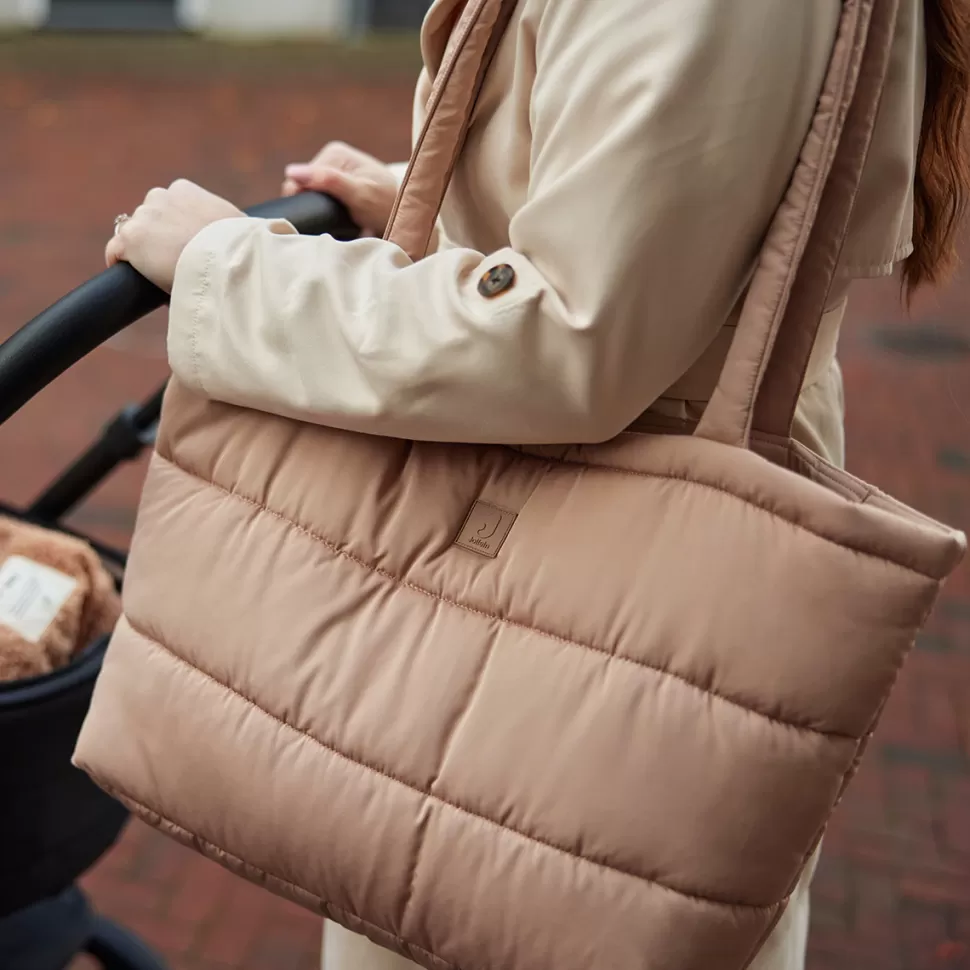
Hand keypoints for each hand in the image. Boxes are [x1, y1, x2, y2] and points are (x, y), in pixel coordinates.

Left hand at [105, 179, 244, 292]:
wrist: (225, 261)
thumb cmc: (239, 247)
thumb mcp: (237, 224)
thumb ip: (226, 221)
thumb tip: (239, 232)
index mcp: (184, 190)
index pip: (169, 205)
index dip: (175, 226)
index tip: (183, 244)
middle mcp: (159, 197)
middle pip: (149, 217)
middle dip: (158, 236)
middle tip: (172, 261)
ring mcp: (143, 217)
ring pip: (134, 234)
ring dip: (142, 249)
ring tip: (157, 272)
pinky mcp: (130, 239)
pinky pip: (115, 250)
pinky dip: (119, 261)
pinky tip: (127, 274)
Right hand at [283, 142, 399, 237]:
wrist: (407, 220)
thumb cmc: (387, 207)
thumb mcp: (359, 195)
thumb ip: (328, 182)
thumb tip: (291, 172)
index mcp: (334, 152)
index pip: (301, 178)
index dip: (306, 200)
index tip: (324, 215)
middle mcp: (332, 159)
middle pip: (305, 188)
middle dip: (314, 205)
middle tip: (335, 220)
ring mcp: (334, 174)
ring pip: (310, 197)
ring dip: (319, 211)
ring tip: (338, 221)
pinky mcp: (336, 190)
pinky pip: (318, 203)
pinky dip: (324, 214)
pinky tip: (336, 221)